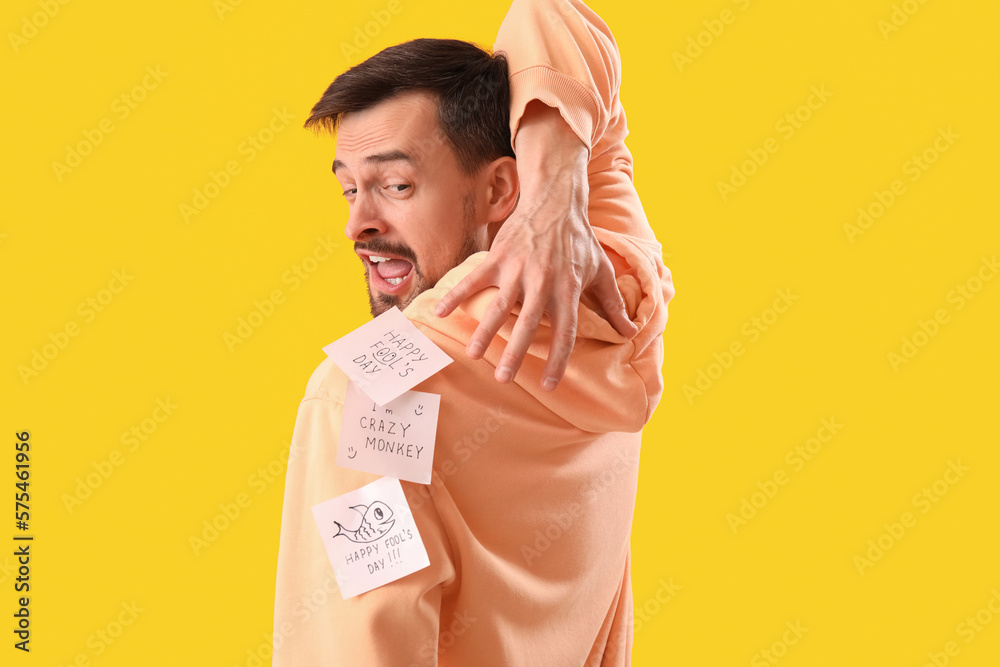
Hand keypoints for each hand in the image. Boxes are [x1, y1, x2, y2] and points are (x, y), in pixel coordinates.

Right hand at [434, 102, 636, 390]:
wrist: (556, 201)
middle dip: (515, 352)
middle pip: (529, 324)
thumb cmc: (580, 240)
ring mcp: (518, 269)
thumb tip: (632, 332)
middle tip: (503, 378)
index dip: (558, 360)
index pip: (565, 331)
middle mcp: (543, 282)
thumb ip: (613, 305)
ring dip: (485, 331)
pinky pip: (474, 279)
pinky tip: (441, 312)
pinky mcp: (498, 257)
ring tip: (474, 354)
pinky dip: (456, 294)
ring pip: (499, 306)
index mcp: (569, 290)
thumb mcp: (602, 271)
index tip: (548, 384)